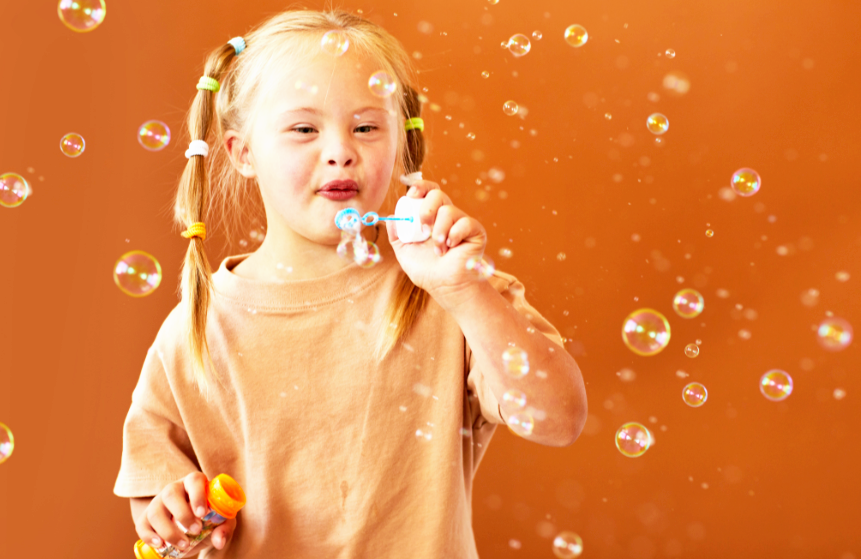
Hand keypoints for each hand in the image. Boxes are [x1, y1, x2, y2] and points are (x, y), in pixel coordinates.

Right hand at [134, 472, 236, 554]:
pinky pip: (142, 524)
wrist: (191, 531)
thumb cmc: (209, 519)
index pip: (194, 480)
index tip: (202, 513)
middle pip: (171, 494)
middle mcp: (174, 489)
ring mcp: (158, 502)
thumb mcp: (221, 522)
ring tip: (183, 545)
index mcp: (194, 483)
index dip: (197, 495)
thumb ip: (224, 528)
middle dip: (182, 514)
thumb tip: (219, 541)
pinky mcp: (146, 517)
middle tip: (196, 531)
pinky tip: (160, 544)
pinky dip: (149, 536)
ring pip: (155, 511)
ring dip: (168, 530)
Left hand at [385, 179, 487, 308]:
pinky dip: (454, 235)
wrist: (446, 287)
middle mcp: (446, 216)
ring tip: (439, 249)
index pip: (428, 191)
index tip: (411, 195)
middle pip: (438, 194)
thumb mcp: (404, 253)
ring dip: (438, 232)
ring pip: (449, 210)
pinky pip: (465, 222)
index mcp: (431, 217)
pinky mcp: (475, 231)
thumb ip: (396, 236)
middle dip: (427, 209)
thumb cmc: (427, 272)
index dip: (420, 187)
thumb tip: (391, 217)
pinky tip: (451, 248)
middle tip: (424, 229)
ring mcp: (461, 223)